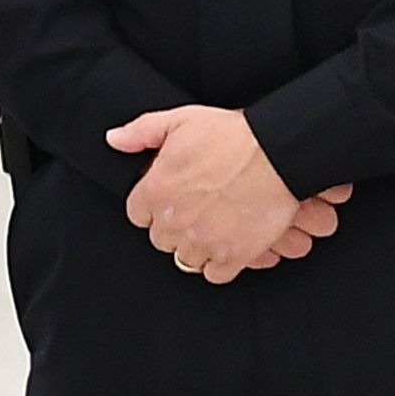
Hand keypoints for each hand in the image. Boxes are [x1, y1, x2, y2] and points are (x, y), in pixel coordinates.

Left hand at [106, 105, 330, 279]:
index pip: (138, 215)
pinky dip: (220, 265)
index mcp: (156, 190)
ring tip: (214, 228)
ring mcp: (204, 241)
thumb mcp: (181, 120)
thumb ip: (142, 131)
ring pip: (186, 259)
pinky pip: (215, 275)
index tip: (172, 198)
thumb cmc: (233, 135)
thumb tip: (114, 140)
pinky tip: (228, 246)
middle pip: (162, 240)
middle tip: (197, 211)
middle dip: (176, 227)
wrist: (280, 153)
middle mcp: (175, 221)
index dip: (155, 206)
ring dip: (197, 246)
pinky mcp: (234, 255)